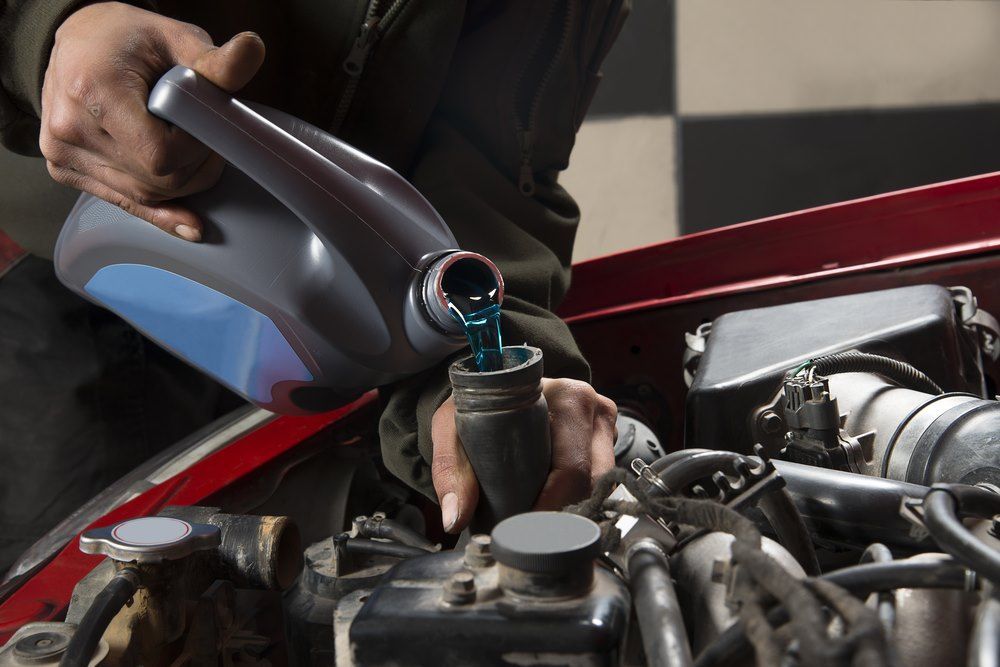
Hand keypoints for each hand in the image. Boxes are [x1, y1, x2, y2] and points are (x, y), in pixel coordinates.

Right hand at [40, 2, 264, 240]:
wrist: (79, 43)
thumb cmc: (129, 39)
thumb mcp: (177, 40)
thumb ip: (216, 62)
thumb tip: (253, 48)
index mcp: (93, 90)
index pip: (162, 155)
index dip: (198, 151)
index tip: (208, 127)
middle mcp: (70, 126)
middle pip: (157, 181)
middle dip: (196, 168)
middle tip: (205, 138)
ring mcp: (61, 152)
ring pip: (145, 196)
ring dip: (180, 183)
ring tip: (187, 147)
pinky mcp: (64, 169)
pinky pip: (124, 201)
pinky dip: (161, 208)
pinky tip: (190, 222)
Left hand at [431, 378, 616, 532]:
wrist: (490, 387)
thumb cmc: (478, 402)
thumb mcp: (454, 426)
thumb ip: (451, 468)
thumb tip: (456, 518)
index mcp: (569, 398)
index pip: (573, 468)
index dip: (549, 507)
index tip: (522, 529)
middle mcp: (595, 411)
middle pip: (593, 484)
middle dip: (561, 514)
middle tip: (526, 533)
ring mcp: (604, 430)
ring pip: (601, 489)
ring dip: (571, 511)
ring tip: (536, 524)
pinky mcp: (605, 446)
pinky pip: (601, 487)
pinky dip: (577, 504)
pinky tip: (550, 512)